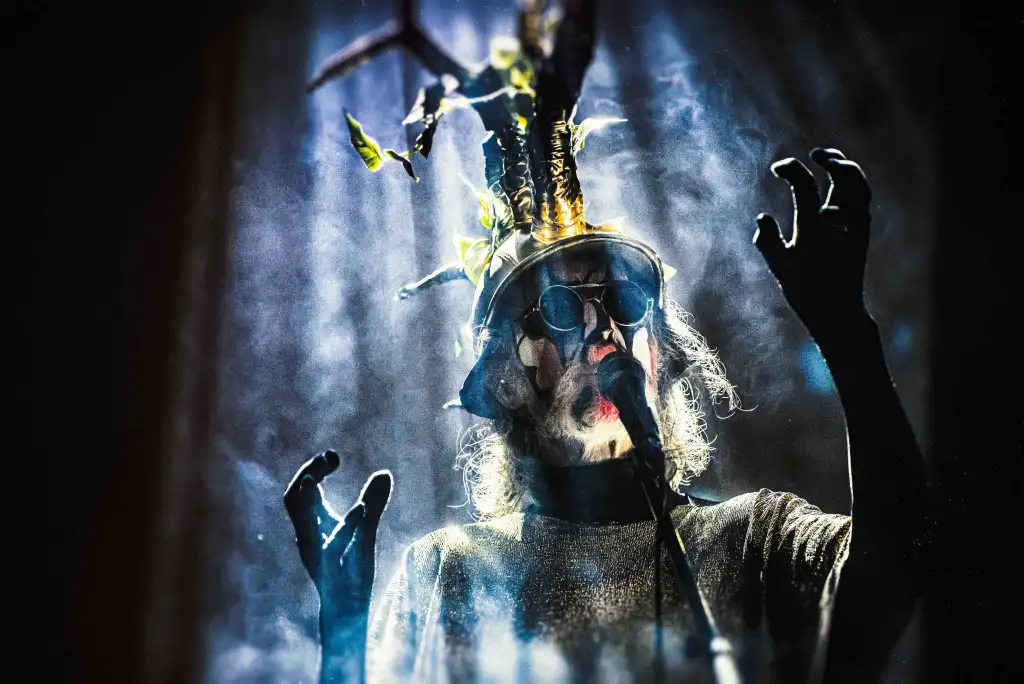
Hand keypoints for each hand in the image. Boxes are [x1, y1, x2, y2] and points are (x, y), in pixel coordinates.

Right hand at [283, 451, 392, 639]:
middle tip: (326, 459)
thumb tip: (384, 473)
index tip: (332, 455)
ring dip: (309, 499)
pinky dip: (347, 527)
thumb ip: (373, 503)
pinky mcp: (334, 573)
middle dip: (306, 476)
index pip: (299, 492)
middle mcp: (309, 538)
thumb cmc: (350, 570)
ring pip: (306, 524)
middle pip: (294, 501)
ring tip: (312, 479)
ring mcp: (319, 556)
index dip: (311, 469)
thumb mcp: (364, 532)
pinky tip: (361, 509)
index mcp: (311, 526)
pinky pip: (335, 548)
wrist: (348, 611)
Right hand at [754, 147, 871, 341]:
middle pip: (843, 176)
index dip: (790, 169)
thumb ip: (767, 240)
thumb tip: (762, 217)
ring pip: (858, 184)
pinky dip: (852, 183)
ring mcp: (855, 225)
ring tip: (830, 162)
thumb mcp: (779, 267)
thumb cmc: (805, 292)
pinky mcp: (862, 230)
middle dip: (830, 159)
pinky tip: (838, 184)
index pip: (804, 184)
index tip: (777, 169)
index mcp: (813, 228)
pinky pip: (862, 197)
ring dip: (846, 168)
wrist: (839, 311)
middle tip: (815, 155)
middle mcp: (839, 222)